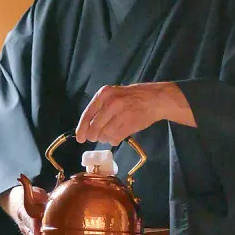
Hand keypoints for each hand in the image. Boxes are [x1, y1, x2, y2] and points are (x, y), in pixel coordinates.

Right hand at [0, 183, 50, 234]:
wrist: (14, 202)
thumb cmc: (27, 197)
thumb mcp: (29, 191)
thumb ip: (30, 188)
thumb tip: (26, 179)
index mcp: (24, 209)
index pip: (29, 218)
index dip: (33, 225)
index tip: (38, 231)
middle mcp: (23, 221)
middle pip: (30, 231)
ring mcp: (26, 228)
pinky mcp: (30, 233)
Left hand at [75, 82, 194, 145]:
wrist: (155, 99)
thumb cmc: (132, 98)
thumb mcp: (114, 95)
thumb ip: (101, 108)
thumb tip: (87, 128)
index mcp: (105, 94)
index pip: (88, 114)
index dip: (81, 129)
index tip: (80, 138)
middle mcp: (112, 103)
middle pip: (95, 127)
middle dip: (93, 136)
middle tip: (95, 138)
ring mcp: (122, 113)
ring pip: (105, 135)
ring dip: (105, 138)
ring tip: (110, 134)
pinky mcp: (130, 124)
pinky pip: (115, 138)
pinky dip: (114, 140)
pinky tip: (116, 137)